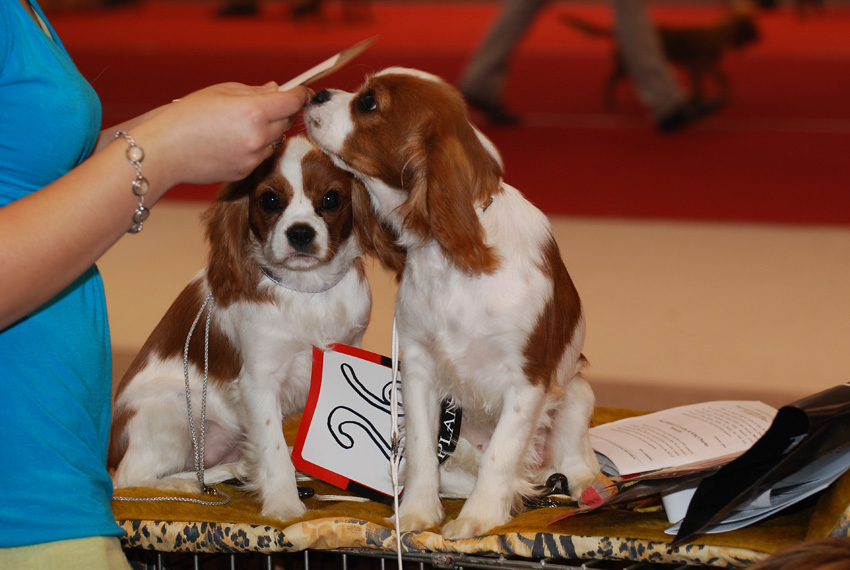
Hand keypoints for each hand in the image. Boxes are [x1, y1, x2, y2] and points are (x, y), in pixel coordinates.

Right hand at [132, 82, 310, 187]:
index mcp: (254, 111)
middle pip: (287, 121)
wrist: (165, 151)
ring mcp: (253, 157)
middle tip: (267, 105)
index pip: (292, 101)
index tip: (303, 92)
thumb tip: (276, 90)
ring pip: (275, 140)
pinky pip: (260, 155)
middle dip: (282, 111)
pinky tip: (232, 142)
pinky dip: (254, 146)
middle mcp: (259, 136)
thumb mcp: (221, 91)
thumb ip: (254, 91)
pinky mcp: (246, 172)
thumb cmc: (187, 115)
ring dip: (267, 131)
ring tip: (240, 125)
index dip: (300, 94)